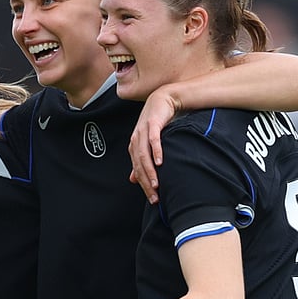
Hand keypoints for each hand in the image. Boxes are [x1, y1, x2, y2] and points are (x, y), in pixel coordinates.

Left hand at [128, 88, 181, 203]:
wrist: (164, 99)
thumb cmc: (158, 122)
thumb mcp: (149, 143)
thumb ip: (142, 161)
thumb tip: (133, 179)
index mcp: (134, 146)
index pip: (137, 170)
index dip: (144, 186)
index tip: (153, 199)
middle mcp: (136, 140)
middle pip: (139, 165)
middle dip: (146, 183)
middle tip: (155, 197)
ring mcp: (143, 131)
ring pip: (144, 155)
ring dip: (150, 171)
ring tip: (157, 185)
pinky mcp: (152, 123)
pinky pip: (153, 139)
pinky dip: (156, 151)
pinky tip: (160, 162)